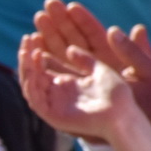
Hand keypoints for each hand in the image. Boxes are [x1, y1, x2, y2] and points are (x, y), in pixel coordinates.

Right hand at [18, 34, 135, 142]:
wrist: (124, 114)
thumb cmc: (119, 96)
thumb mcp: (102, 70)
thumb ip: (86, 60)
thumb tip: (70, 48)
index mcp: (69, 83)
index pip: (46, 65)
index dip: (39, 50)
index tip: (34, 34)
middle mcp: (58, 94)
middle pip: (35, 73)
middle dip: (28, 56)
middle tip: (27, 38)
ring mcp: (54, 105)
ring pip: (31, 85)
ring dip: (26, 67)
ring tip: (26, 49)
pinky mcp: (53, 116)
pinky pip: (35, 100)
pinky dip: (31, 84)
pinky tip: (33, 66)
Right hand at [33, 0, 150, 139]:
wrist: (139, 122)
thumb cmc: (149, 98)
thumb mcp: (146, 70)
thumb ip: (137, 50)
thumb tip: (137, 27)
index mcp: (106, 54)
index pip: (89, 32)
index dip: (79, 19)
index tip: (68, 5)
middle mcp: (88, 64)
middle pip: (68, 39)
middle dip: (56, 24)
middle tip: (46, 8)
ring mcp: (76, 78)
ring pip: (56, 56)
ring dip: (44, 42)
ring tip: (36, 28)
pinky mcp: (67, 94)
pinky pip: (50, 77)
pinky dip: (40, 67)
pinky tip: (34, 54)